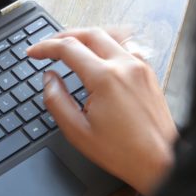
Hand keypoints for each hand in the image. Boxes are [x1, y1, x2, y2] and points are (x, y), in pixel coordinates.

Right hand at [27, 28, 177, 195]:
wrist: (161, 162)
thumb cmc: (124, 152)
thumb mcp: (78, 132)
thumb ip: (57, 101)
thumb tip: (49, 79)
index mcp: (105, 78)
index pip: (68, 48)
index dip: (45, 47)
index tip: (34, 53)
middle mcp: (125, 65)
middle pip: (89, 33)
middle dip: (64, 36)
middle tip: (48, 46)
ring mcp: (140, 67)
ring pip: (109, 35)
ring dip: (87, 36)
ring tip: (72, 45)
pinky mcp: (148, 73)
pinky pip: (126, 46)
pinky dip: (108, 43)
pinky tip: (101, 54)